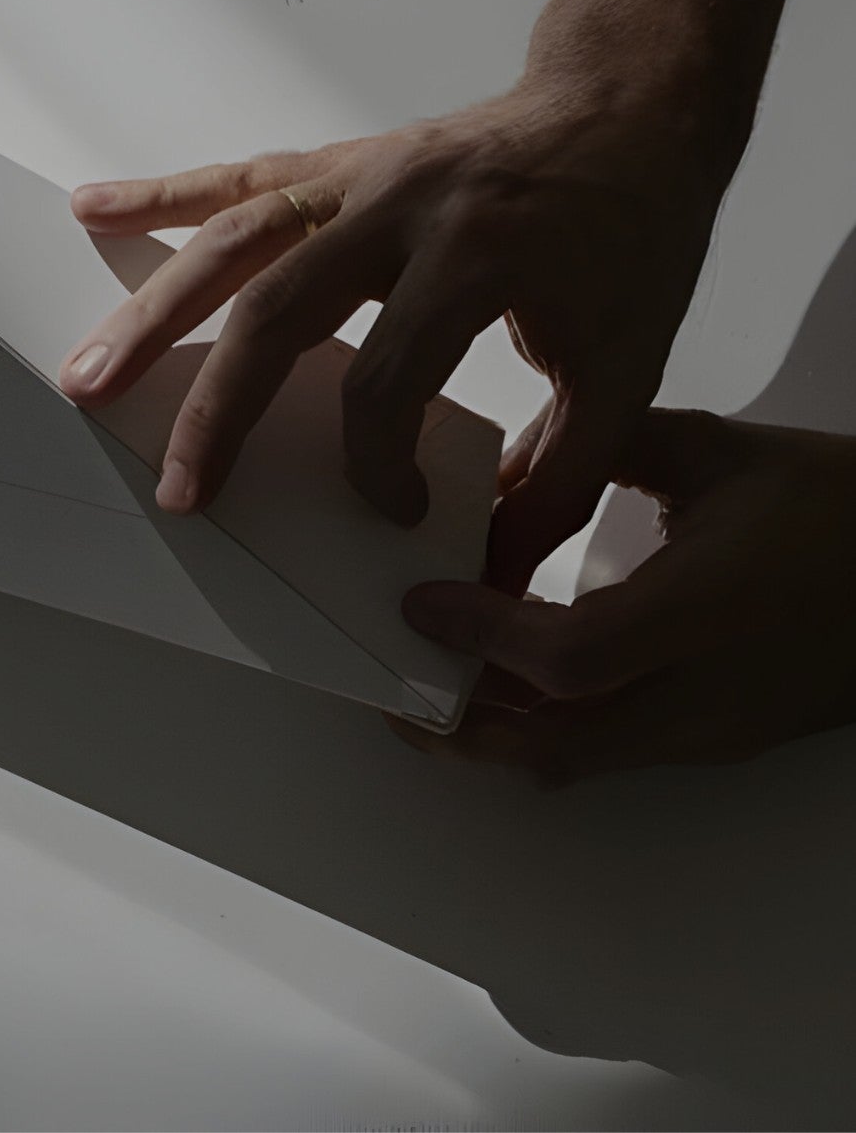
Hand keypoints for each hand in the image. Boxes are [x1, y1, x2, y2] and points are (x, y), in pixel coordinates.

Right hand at [61, 75, 736, 590]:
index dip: (375, 462)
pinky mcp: (339, 164)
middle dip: (212, 408)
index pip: (387, 381)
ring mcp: (359, 177)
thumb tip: (494, 565)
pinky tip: (94, 209)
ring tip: (86, 371)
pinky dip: (161, 197)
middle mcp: (399, 208)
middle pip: (276, 312)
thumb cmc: (635, 228)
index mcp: (476, 257)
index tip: (393, 508)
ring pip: (232, 244)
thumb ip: (563, 472)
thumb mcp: (630, 360)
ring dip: (151, 312)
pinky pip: (237, 179)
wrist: (630, 104)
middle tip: (172, 487)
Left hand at [395, 410, 855, 782]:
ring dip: (499, 734)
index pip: (571, 656)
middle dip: (463, 724)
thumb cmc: (837, 507)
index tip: (419, 607)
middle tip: (396, 687)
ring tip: (437, 688)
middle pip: (559, 745)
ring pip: (582, 760)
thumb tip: (514, 465)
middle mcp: (708, 692)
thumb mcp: (718, 451)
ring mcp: (717, 729)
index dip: (483, 638)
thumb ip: (606, 447)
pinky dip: (548, 727)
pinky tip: (514, 683)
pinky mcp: (724, 738)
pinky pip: (613, 751)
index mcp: (709, 611)